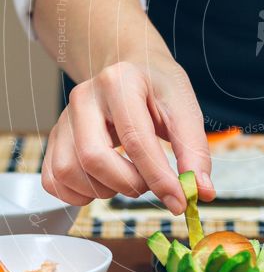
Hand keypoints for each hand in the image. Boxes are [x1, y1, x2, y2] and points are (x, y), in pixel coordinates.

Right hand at [42, 55, 214, 213]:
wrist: (131, 69)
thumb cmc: (158, 88)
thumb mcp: (184, 108)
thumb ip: (194, 149)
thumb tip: (201, 192)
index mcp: (119, 82)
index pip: (136, 139)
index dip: (159, 178)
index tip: (180, 201)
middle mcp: (84, 97)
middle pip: (94, 158)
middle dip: (129, 184)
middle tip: (150, 182)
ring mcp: (63, 118)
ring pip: (70, 172)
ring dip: (105, 190)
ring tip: (128, 177)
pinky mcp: (54, 138)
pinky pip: (53, 180)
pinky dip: (79, 194)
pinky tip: (104, 183)